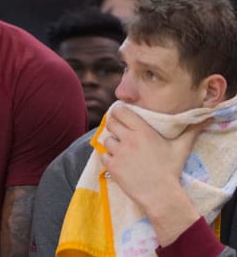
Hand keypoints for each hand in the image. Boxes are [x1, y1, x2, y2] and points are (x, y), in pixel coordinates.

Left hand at [100, 105, 208, 245]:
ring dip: (112, 144)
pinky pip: (103, 155)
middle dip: (115, 127)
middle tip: (122, 134)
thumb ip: (190, 131)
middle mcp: (129, 139)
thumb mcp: (181, 148)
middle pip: (111, 123)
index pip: (120, 112)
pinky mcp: (112, 166)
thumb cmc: (170, 170)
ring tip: (122, 150)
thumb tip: (204, 118)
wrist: (161, 195)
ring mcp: (119, 153)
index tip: (122, 117)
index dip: (119, 113)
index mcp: (143, 131)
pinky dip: (108, 158)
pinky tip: (118, 162)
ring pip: (106, 140)